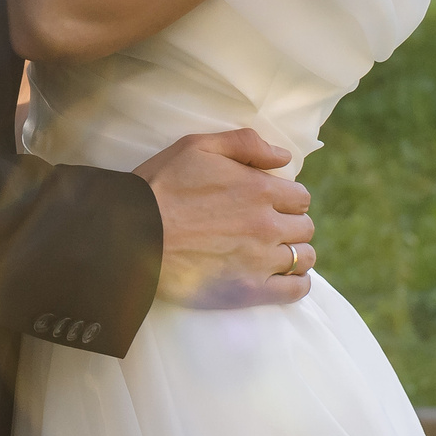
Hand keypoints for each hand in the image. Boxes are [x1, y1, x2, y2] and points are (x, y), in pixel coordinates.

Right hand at [131, 129, 316, 308]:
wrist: (132, 233)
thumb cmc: (160, 186)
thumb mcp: (197, 147)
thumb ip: (245, 144)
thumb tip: (283, 157)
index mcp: (259, 189)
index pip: (300, 197)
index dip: (287, 199)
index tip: (272, 203)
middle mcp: (266, 225)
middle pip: (304, 227)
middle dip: (291, 224)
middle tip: (270, 227)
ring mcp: (259, 260)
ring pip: (303, 258)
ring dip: (296, 253)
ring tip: (278, 252)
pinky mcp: (247, 291)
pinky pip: (293, 291)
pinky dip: (297, 285)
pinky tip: (286, 278)